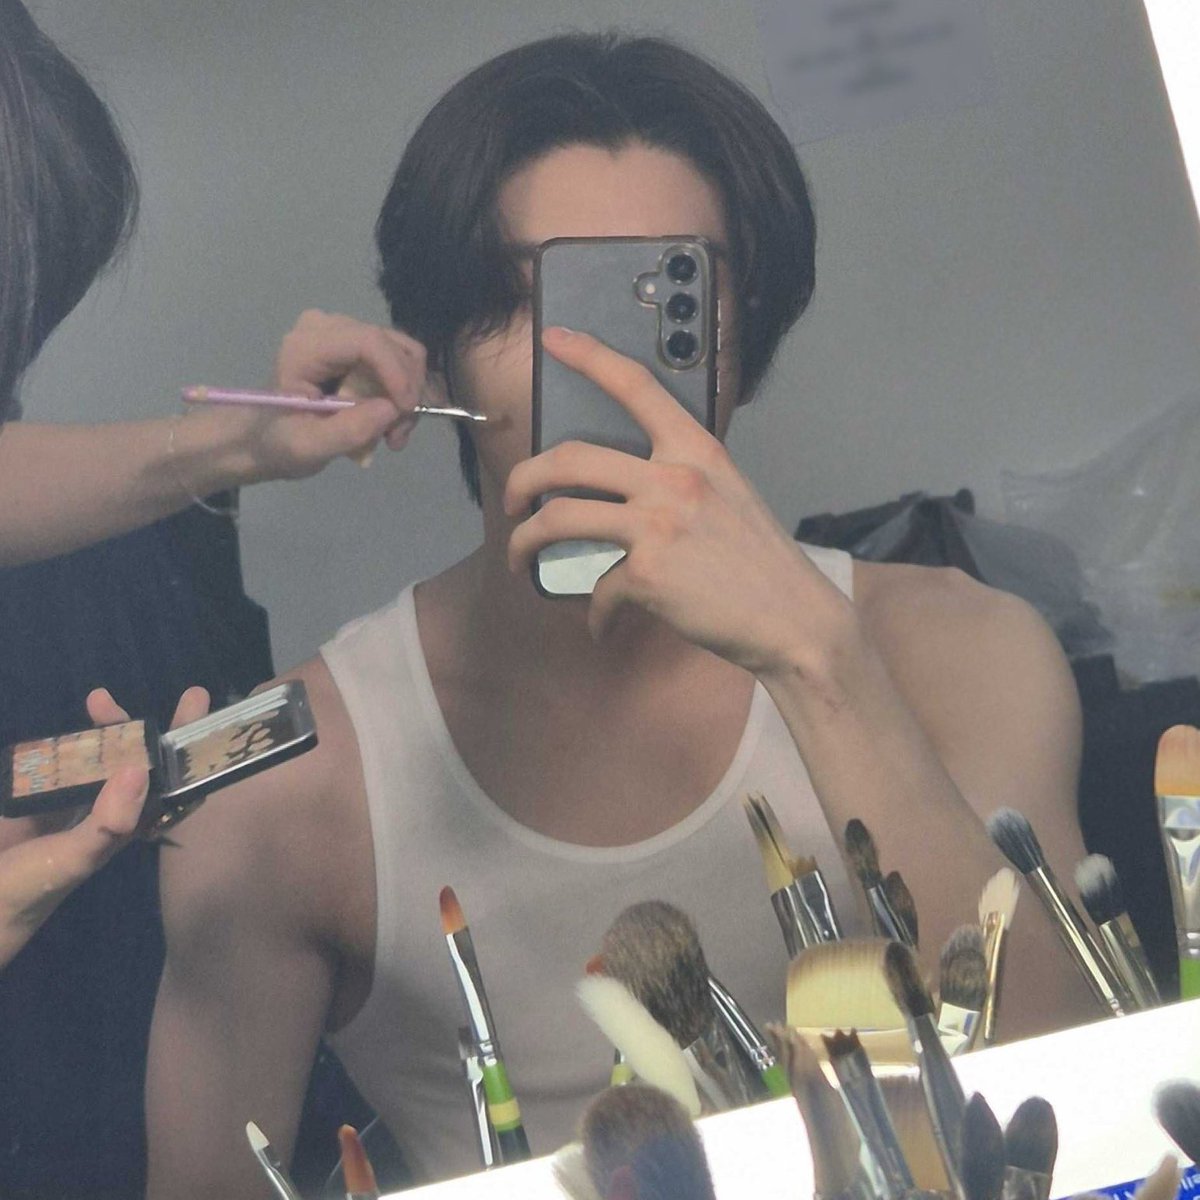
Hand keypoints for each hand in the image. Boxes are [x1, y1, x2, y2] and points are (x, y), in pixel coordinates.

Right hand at [0, 686, 208, 969]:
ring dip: (109, 730)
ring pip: (103, 757)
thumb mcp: (74, 859)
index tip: (209, 721)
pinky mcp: (41, 796)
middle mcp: (107, 812)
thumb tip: (138, 770)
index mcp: (126, 829)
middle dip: (158, 732)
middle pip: (141, 764)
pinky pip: (64, 761)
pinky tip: (69, 725)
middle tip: (189, 694)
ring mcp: (74, 802)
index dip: (192, 756)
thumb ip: (107, 822)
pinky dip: (68, 742)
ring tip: (99, 700)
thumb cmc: (28, 889)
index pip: (170, 788)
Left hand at [200, 310, 431, 484]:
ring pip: (403, 354)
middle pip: (392, 346)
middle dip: (406, 393)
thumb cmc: (279, 443)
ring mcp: (345, 333)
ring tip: (392, 435)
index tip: (406, 412)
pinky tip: (389, 423)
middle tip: (396, 438)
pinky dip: (403, 395)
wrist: (265, 438)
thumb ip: (348, 430)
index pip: (367, 341)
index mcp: (306, 347)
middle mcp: (328, 328)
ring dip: (407, 398)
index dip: (396, 373)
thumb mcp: (308, 447)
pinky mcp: (359, 346)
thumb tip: (392, 408)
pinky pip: (399, 362)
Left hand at [504, 327, 850, 675]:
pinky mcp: (647, 574)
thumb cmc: (760, 561)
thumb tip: (626, 488)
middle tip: (513, 499)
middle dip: (522, 479)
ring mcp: (658, 524)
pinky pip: (598, 590)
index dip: (588, 356)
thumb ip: (680, 478)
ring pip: (559, 519)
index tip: (551, 339)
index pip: (636, 385)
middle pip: (569, 459)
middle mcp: (673, 478)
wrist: (792, 619)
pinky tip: (603, 626)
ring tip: (520, 560)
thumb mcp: (728, 494)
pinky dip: (596, 615)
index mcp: (696, 449)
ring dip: (525, 543)